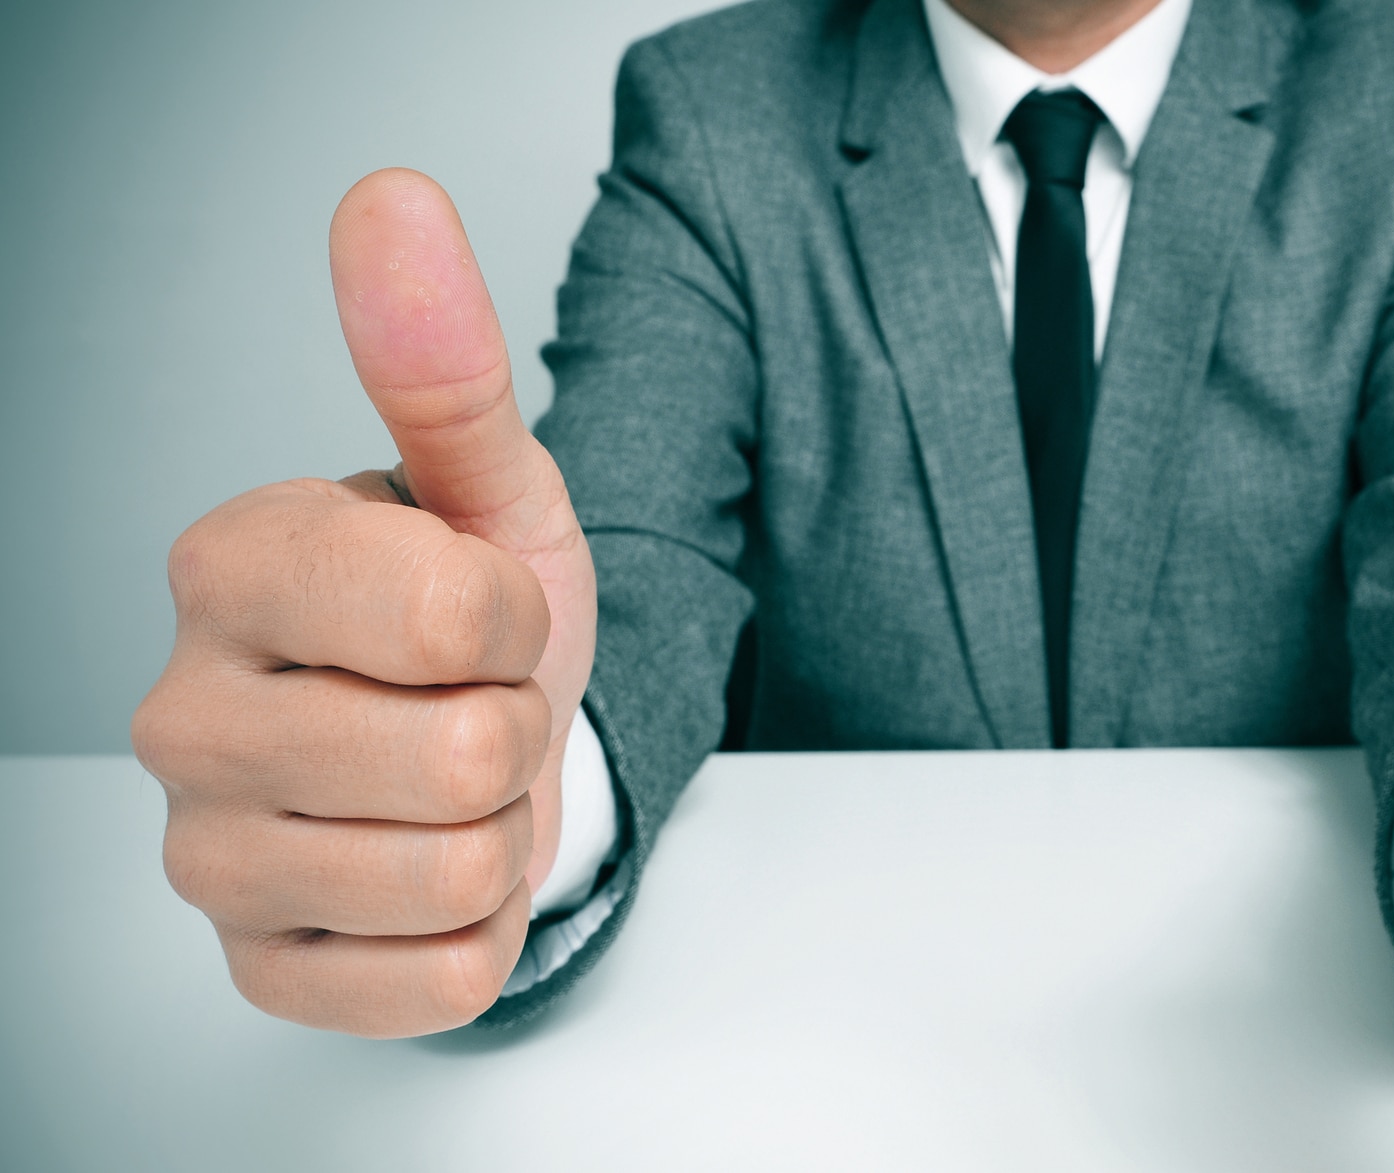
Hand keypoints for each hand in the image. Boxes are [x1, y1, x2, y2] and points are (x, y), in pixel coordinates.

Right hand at [132, 170, 597, 1036]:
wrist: (462, 734)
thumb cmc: (465, 609)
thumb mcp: (485, 484)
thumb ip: (441, 361)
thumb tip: (393, 200)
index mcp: (228, 565)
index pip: (454, 616)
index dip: (518, 619)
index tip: (486, 608)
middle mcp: (182, 713)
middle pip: (461, 758)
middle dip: (515, 728)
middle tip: (472, 702)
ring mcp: (207, 854)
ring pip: (459, 873)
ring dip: (504, 825)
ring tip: (454, 776)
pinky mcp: (263, 965)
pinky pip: (441, 978)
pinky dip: (483, 927)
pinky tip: (433, 864)